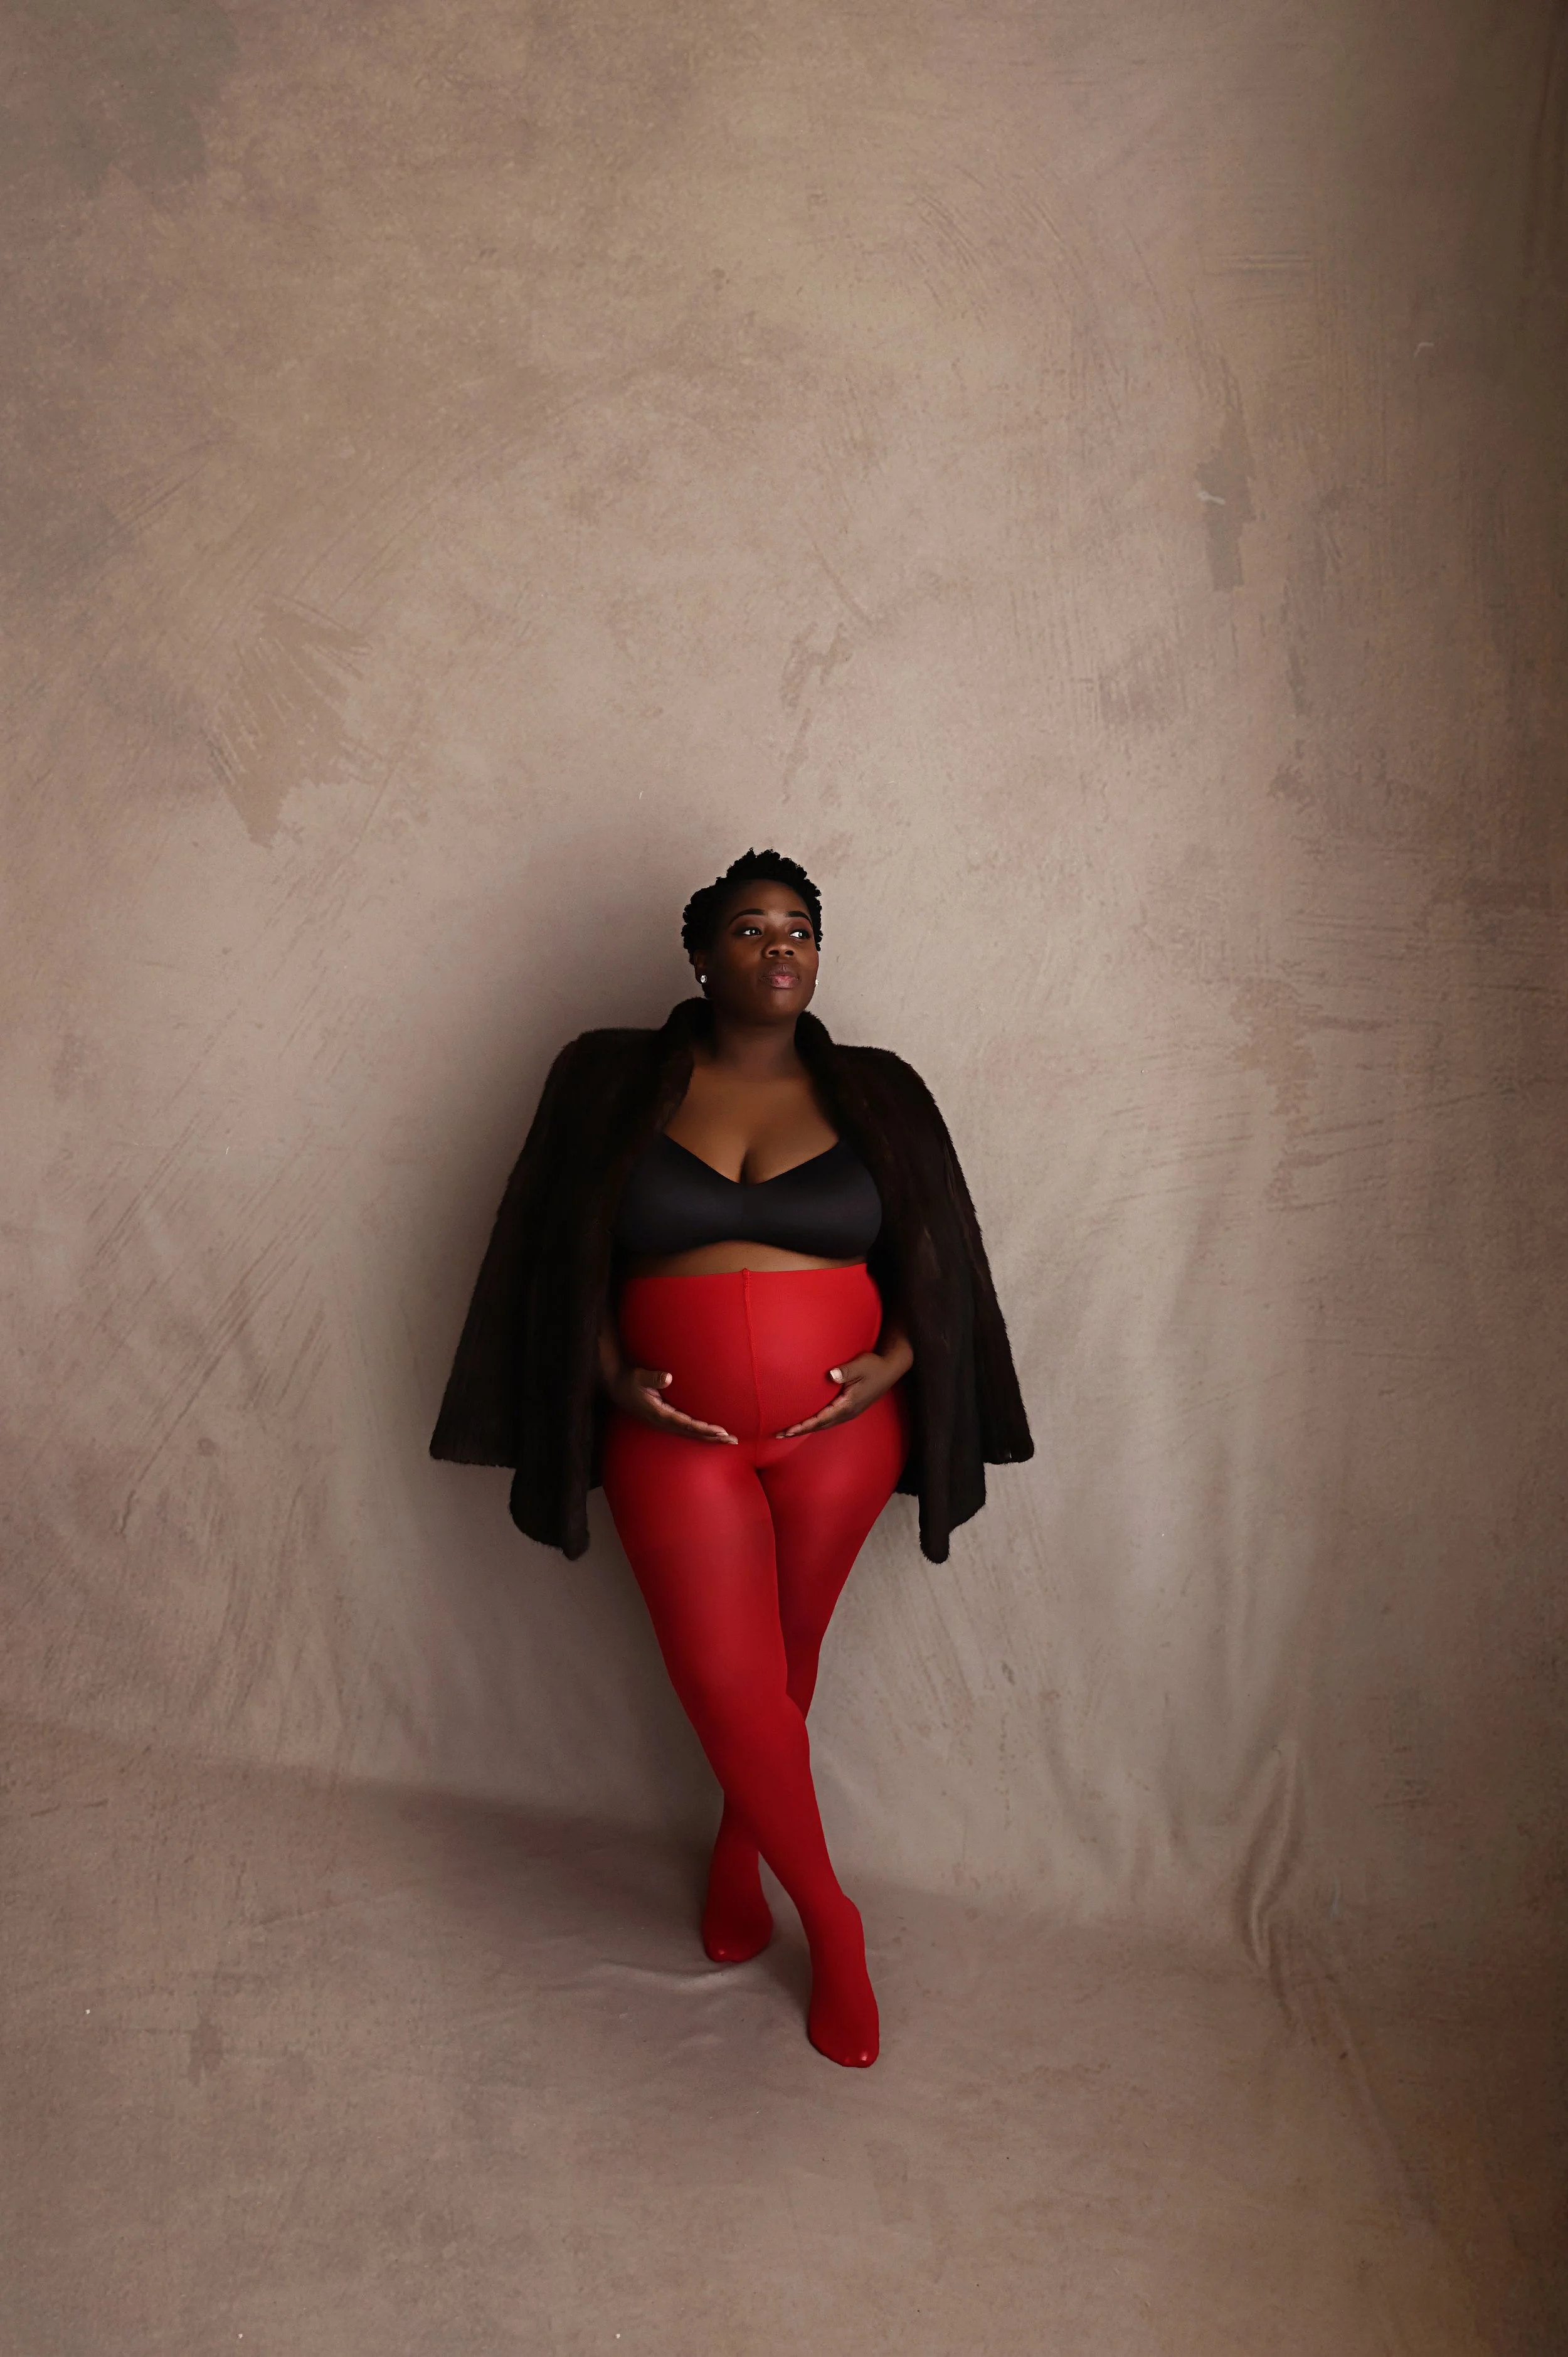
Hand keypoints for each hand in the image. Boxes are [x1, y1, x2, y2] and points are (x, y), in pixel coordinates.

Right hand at [603, 1361, 736, 1444]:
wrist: (616, 1385)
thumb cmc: (629, 1380)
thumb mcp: (638, 1377)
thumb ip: (652, 1378)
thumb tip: (668, 1378)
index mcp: (659, 1414)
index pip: (687, 1424)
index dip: (704, 1429)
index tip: (720, 1431)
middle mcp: (663, 1421)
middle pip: (692, 1433)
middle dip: (713, 1438)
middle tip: (734, 1441)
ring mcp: (664, 1421)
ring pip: (691, 1433)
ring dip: (709, 1437)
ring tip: (729, 1439)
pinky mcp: (665, 1418)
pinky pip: (686, 1428)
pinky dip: (700, 1431)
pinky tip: (711, 1432)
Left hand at [773, 1339, 911, 1438]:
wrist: (890, 1370)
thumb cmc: (874, 1366)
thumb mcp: (861, 1365)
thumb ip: (846, 1370)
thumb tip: (832, 1375)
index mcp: (848, 1405)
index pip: (820, 1419)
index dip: (803, 1426)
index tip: (787, 1430)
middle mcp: (847, 1412)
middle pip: (819, 1426)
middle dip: (799, 1431)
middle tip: (779, 1434)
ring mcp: (849, 1412)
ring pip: (824, 1425)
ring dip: (807, 1428)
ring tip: (789, 1431)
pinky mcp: (850, 1408)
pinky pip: (829, 1419)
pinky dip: (816, 1423)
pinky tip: (809, 1421)